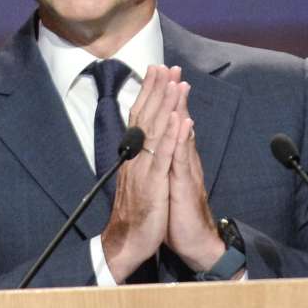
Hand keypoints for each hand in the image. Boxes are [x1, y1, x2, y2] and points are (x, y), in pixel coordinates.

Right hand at [102, 65, 182, 281]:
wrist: (126, 243)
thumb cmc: (136, 214)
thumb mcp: (138, 180)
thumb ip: (142, 158)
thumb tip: (144, 138)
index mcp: (134, 156)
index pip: (140, 117)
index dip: (149, 93)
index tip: (156, 70)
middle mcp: (136, 158)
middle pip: (146, 117)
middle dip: (157, 90)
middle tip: (165, 65)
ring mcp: (144, 170)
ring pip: (155, 131)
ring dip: (166, 105)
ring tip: (175, 82)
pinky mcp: (153, 185)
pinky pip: (163, 157)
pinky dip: (172, 137)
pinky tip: (180, 119)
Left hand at [165, 82, 224, 271]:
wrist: (196, 242)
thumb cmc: (180, 215)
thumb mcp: (169, 184)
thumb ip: (169, 162)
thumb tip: (164, 144)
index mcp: (176, 159)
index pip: (170, 124)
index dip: (165, 101)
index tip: (160, 76)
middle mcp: (184, 160)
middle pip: (179, 122)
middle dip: (173, 94)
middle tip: (171, 67)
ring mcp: (187, 170)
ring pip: (183, 134)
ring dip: (181, 108)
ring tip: (178, 84)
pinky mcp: (187, 185)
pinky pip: (184, 159)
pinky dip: (182, 140)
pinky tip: (183, 123)